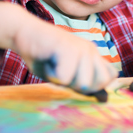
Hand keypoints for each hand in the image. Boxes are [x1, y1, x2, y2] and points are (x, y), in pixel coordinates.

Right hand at [0, 1, 115, 92]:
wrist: (23, 33)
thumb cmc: (43, 57)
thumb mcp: (66, 75)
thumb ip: (84, 84)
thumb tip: (104, 100)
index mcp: (93, 55)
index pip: (110, 77)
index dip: (93, 86)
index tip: (73, 77)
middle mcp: (91, 50)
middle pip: (99, 84)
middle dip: (78, 86)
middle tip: (62, 72)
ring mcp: (81, 47)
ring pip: (83, 84)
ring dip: (64, 82)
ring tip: (54, 66)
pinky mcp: (68, 47)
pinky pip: (65, 78)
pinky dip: (51, 75)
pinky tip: (46, 61)